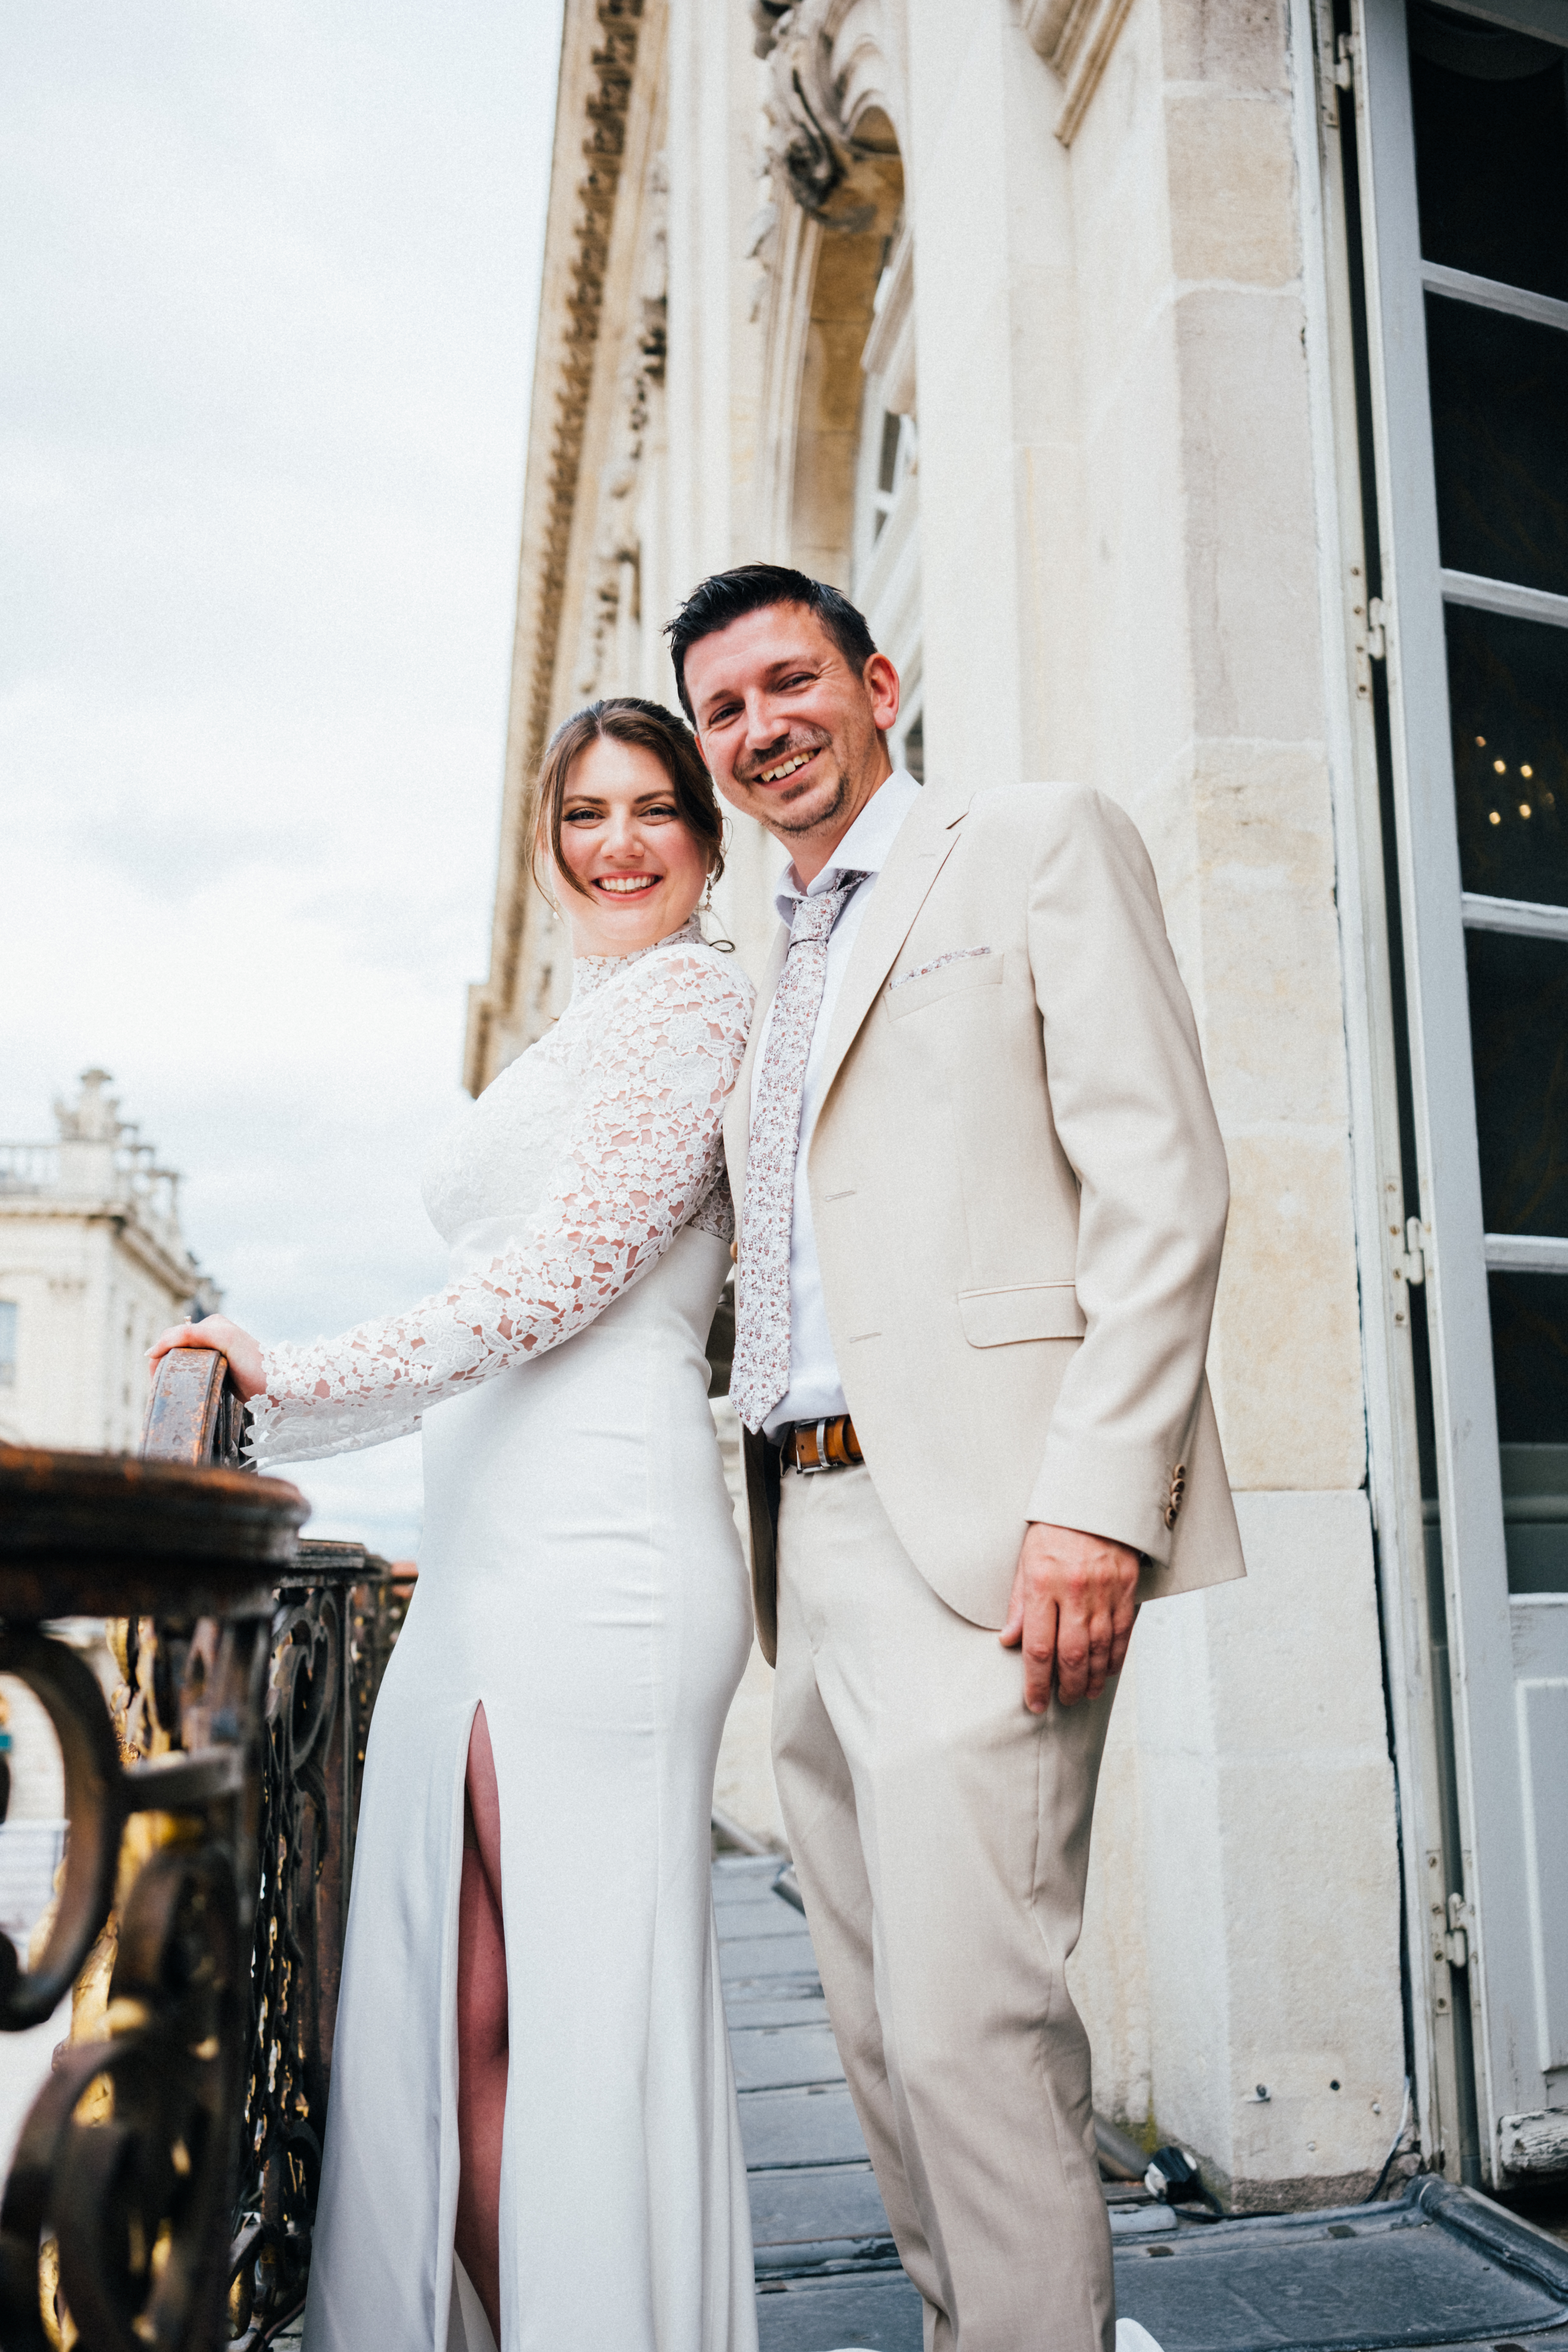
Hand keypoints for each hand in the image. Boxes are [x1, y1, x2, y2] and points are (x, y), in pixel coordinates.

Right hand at [148, 1316, 266, 1401]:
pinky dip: (182, 1382)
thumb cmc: (257, 1364)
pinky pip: (192, 1374)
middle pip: (175, 1350)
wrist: (282, 1387)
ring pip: (181, 1363)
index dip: (159, 1354)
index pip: (173, 1336)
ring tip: (168, 1392)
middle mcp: (211, 1337)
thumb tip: (153, 1349)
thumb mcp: (223, 1340)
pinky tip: (180, 1392)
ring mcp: (214, 1355)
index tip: (154, 1377)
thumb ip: (190, 1335)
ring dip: (171, 1376)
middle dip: (163, 1367)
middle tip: (160, 1389)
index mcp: (211, 1325)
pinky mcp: (218, 1372)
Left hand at [1000, 1522, 1139, 1713]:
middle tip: (1063, 1701)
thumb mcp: (1025, 1559)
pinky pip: (1122, 1633)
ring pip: (1100, 1649)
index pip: (1038, 1646)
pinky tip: (1107, 1672)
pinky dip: (1115, 1658)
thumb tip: (1008, 1641)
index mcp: (1042, 1582)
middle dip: (1066, 1686)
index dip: (1035, 1681)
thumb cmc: (1054, 1528)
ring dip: (1092, 1679)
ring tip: (1084, 1694)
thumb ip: (1019, 1604)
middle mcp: (1074, 1591)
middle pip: (1071, 1655)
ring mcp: (1104, 1591)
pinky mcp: (1126, 1588)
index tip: (1034, 1702)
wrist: (1095, 1497)